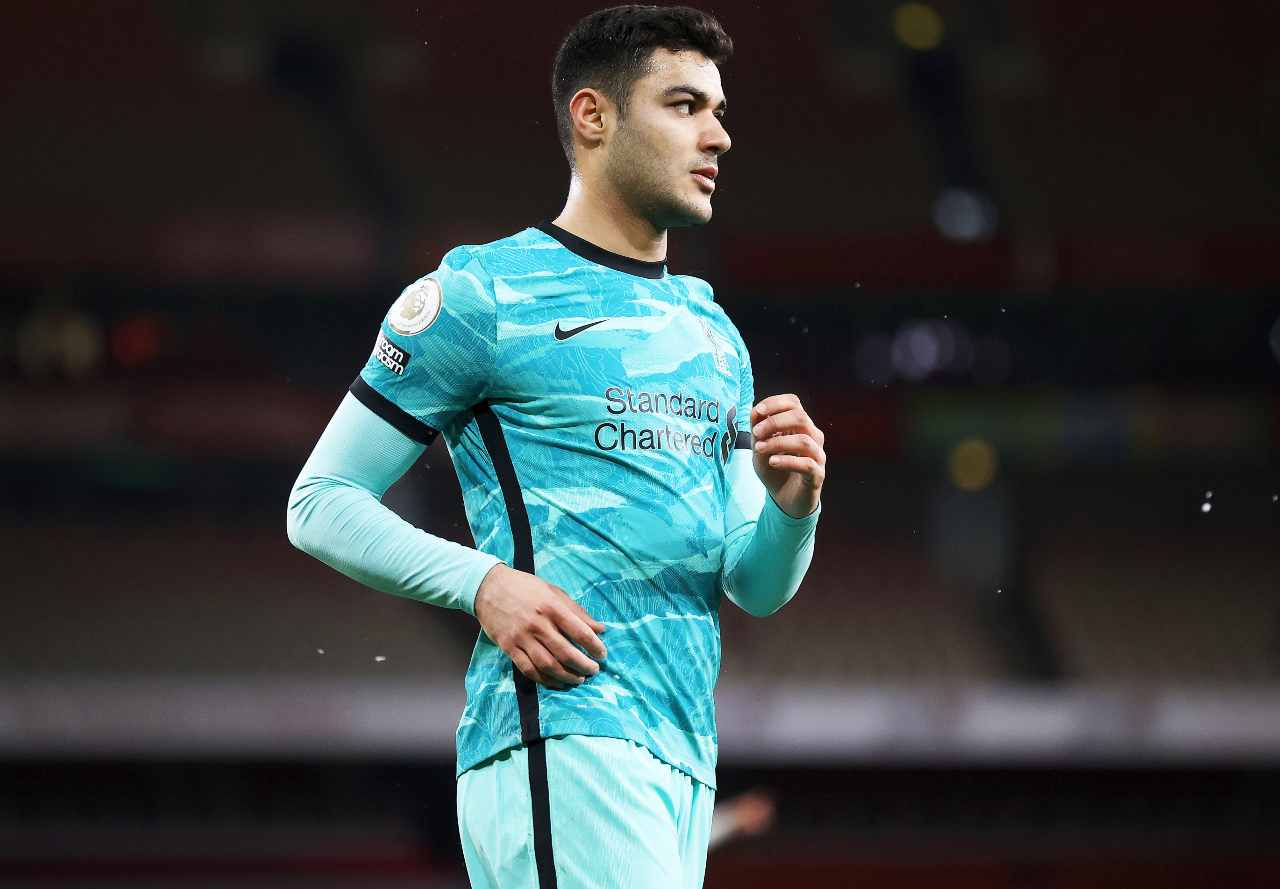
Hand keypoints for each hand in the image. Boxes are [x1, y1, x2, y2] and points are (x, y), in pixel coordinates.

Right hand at [473, 563, 607, 689]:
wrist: (488, 587)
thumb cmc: (525, 587)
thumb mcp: (553, 591)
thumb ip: (577, 611)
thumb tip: (600, 629)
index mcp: (552, 606)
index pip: (579, 631)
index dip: (594, 646)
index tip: (602, 654)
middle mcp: (537, 624)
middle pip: (565, 652)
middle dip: (584, 665)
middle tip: (593, 670)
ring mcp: (522, 637)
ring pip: (548, 665)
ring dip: (566, 676)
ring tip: (578, 679)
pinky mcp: (509, 647)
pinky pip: (529, 669)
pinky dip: (545, 680)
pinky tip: (556, 682)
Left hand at [750, 393, 825, 518]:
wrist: (785, 499)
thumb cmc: (775, 470)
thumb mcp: (760, 448)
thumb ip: (758, 430)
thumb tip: (755, 411)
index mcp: (800, 426)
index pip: (794, 403)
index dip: (776, 403)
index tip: (758, 411)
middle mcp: (813, 437)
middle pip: (801, 418)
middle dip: (775, 422)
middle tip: (756, 432)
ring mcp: (818, 456)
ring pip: (805, 441)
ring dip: (778, 442)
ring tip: (759, 449)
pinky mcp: (817, 476)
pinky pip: (807, 464)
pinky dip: (787, 461)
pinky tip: (772, 462)